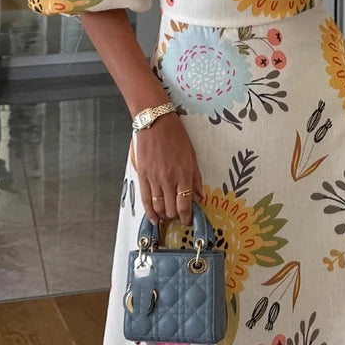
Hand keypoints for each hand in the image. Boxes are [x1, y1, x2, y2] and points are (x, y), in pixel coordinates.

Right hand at [134, 112, 203, 226]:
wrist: (155, 123)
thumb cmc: (176, 136)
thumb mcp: (192, 156)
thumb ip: (196, 178)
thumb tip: (201, 196)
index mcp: (184, 175)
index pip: (185, 205)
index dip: (186, 217)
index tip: (188, 221)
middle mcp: (169, 180)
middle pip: (171, 209)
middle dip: (176, 217)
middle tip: (178, 217)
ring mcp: (154, 179)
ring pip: (158, 207)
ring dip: (163, 215)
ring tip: (167, 217)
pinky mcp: (143, 176)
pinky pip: (145, 199)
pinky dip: (149, 212)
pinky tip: (153, 218)